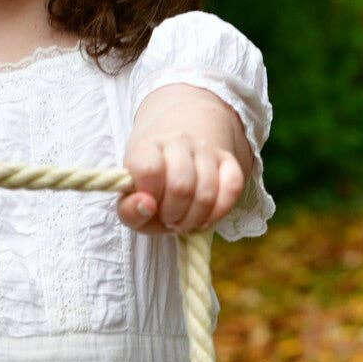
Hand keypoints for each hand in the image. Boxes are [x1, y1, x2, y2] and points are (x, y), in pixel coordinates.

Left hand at [118, 131, 245, 234]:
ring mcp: (206, 149)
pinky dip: (219, 212)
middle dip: (172, 216)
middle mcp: (178, 141)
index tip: (148, 205)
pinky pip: (233, 188)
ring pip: (207, 194)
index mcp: (147, 148)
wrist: (174, 153)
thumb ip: (129, 210)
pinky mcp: (228, 160)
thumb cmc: (150, 187)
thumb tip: (147, 206)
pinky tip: (204, 217)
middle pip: (181, 187)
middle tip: (168, 219)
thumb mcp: (129, 202)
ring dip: (194, 219)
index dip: (148, 198)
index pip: (149, 171)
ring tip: (183, 220)